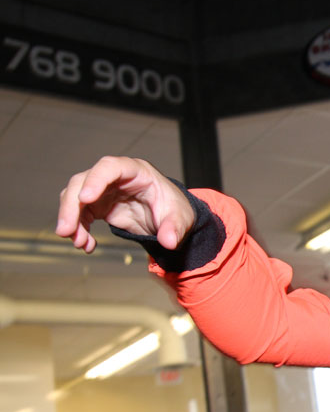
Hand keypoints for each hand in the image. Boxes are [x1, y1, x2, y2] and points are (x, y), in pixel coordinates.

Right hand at [56, 156, 193, 252]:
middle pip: (83, 181)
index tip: (85, 199)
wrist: (169, 217)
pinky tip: (86, 245)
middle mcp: (115, 176)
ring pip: (74, 197)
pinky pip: (79, 214)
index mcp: (136, 171)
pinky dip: (78, 229)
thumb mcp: (181, 217)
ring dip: (71, 220)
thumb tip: (169, 241)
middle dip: (71, 206)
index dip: (95, 179)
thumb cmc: (174, 208)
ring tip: (78, 243)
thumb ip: (174, 228)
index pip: (110, 166)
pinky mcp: (97, 204)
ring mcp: (103, 189)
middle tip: (66, 231)